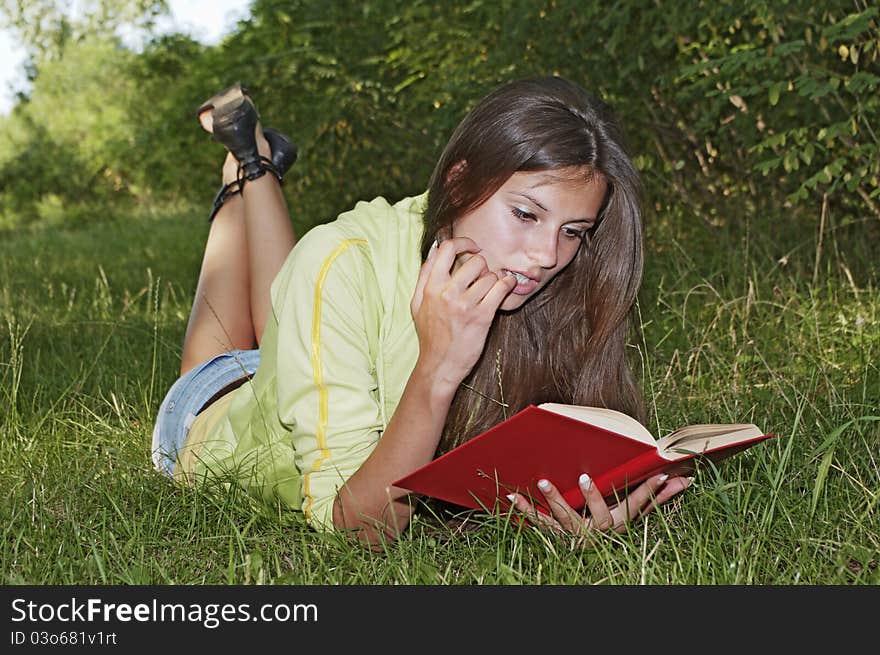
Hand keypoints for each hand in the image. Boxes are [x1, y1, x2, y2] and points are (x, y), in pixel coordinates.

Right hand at [410, 237, 515, 391]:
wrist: (439, 366)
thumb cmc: (429, 335)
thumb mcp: (417, 304)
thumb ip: (424, 275)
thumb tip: (436, 249)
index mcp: (430, 287)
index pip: (447, 248)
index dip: (464, 243)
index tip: (473, 248)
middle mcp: (447, 293)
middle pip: (474, 261)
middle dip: (482, 266)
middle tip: (482, 277)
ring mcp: (465, 305)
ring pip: (490, 275)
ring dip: (493, 280)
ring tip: (490, 290)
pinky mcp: (482, 316)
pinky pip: (501, 289)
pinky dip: (506, 285)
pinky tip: (505, 287)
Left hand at [506, 473, 692, 541]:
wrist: (584, 559)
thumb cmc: (611, 524)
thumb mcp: (633, 512)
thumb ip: (656, 497)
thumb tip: (684, 479)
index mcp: (619, 524)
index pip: (638, 507)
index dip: (649, 492)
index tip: (659, 474)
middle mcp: (599, 533)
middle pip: (598, 517)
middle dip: (592, 497)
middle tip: (586, 477)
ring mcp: (576, 537)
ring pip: (566, 520)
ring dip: (555, 500)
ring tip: (544, 480)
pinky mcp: (554, 537)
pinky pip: (539, 525)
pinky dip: (525, 511)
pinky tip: (513, 496)